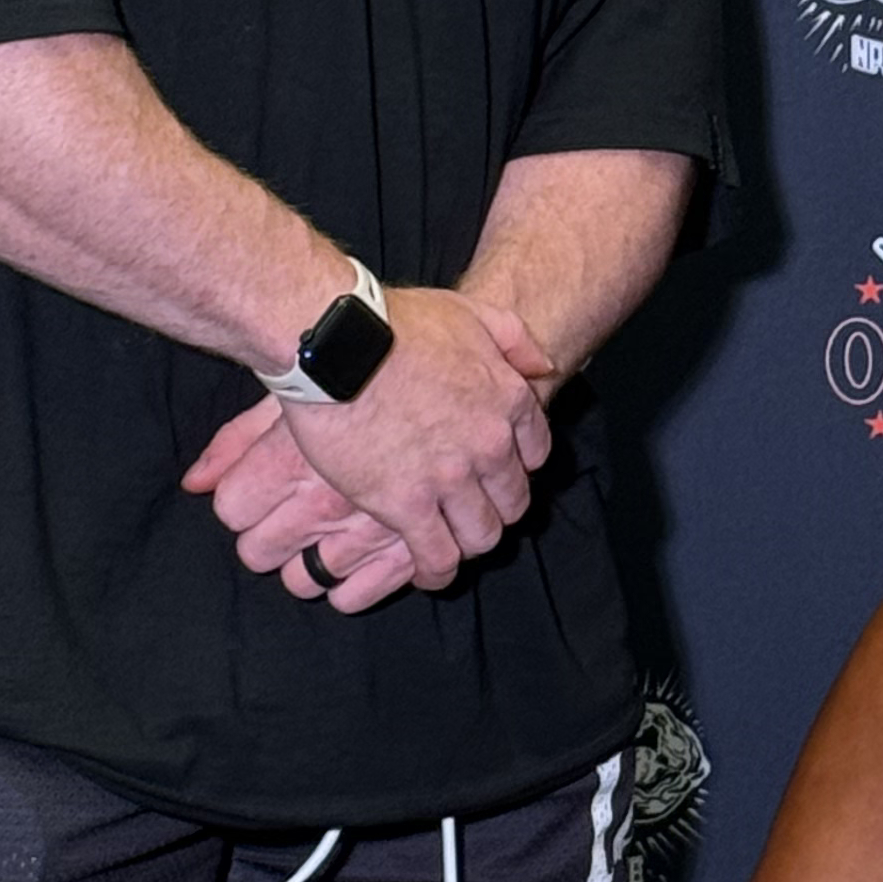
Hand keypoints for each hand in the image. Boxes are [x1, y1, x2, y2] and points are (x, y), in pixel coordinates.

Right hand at [182, 289, 556, 596]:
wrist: (337, 343)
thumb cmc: (395, 323)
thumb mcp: (471, 312)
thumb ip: (514, 339)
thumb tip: (544, 367)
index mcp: (508, 401)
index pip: (535, 455)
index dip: (513, 467)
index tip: (492, 472)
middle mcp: (489, 445)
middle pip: (512, 502)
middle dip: (495, 510)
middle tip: (469, 510)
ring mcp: (449, 478)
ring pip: (480, 536)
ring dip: (468, 542)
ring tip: (449, 542)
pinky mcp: (405, 504)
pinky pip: (437, 556)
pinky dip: (437, 569)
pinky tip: (429, 568)